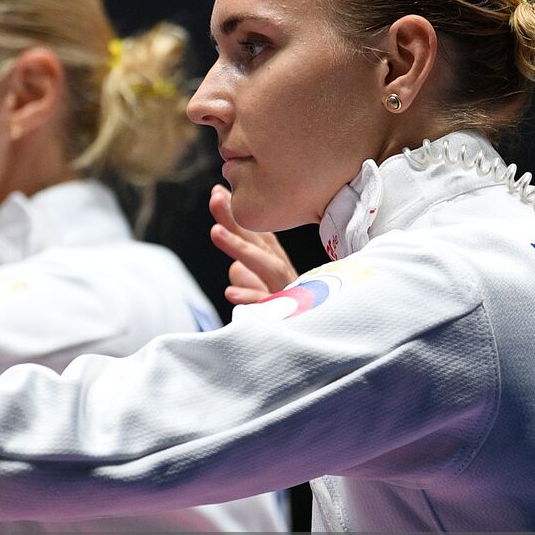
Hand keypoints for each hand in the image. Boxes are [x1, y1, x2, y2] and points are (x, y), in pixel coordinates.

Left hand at [209, 184, 298, 303]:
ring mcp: (286, 292)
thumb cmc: (287, 313)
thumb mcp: (264, 290)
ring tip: (215, 232)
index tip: (219, 191)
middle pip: (259, 243)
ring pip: (264, 267)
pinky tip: (230, 293)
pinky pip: (266, 305)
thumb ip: (248, 275)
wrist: (319, 343)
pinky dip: (250, 297)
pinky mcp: (286, 314)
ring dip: (240, 249)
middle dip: (236, 220)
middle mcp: (283, 274)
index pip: (257, 236)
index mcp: (277, 266)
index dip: (238, 214)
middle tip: (215, 199)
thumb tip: (234, 266)